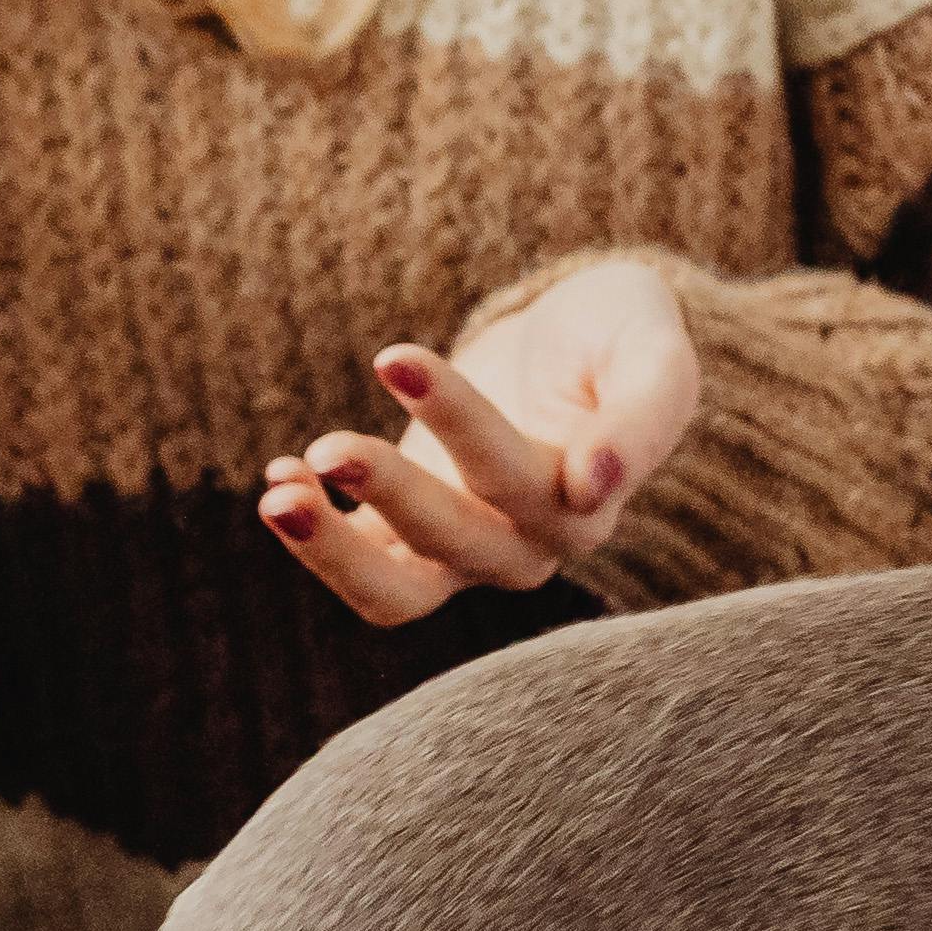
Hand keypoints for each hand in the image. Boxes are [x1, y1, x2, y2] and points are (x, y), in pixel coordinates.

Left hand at [258, 255, 701, 625]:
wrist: (579, 346)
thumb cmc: (620, 339)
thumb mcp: (654, 354)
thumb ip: (643, 416)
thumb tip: (594, 485)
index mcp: (586, 504)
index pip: (516, 474)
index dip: (455, 421)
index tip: (394, 356)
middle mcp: (527, 545)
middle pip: (454, 542)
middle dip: (389, 494)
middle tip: (328, 443)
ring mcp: (464, 552)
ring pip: (397, 591)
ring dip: (333, 553)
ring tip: (278, 494)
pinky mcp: (410, 540)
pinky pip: (362, 566)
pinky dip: (315, 534)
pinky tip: (279, 477)